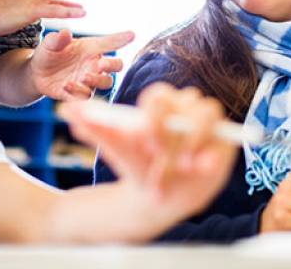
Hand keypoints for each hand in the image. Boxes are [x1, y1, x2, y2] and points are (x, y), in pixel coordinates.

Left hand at [29, 29, 133, 99]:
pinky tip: (67, 85)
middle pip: (116, 65)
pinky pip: (87, 96)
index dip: (121, 38)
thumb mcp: (49, 44)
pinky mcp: (80, 94)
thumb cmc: (48, 54)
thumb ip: (57, 39)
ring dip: (97, 80)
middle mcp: (94, 64)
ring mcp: (89, 80)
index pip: (109, 43)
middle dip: (113, 65)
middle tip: (100, 64)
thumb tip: (65, 32)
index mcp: (91, 48)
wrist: (36, 73)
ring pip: (106, 83)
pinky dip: (79, 92)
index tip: (131, 34)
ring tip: (83, 77)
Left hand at [61, 83, 236, 218]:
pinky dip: (212, 156)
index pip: (160, 96)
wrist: (155, 194)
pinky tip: (200, 171)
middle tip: (159, 153)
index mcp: (160, 105)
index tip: (143, 138)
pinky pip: (224, 145)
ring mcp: (207, 128)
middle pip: (188, 105)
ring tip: (182, 168)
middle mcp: (186, 110)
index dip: (154, 114)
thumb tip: (66, 111)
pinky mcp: (223, 147)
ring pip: (207, 121)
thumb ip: (95, 129)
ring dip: (194, 142)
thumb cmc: (136, 164)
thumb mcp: (116, 149)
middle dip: (176, 130)